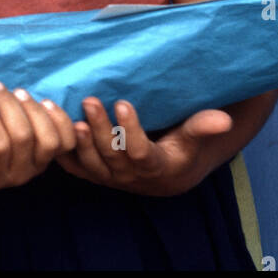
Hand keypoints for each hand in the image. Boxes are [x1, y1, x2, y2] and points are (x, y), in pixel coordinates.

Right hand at [0, 81, 78, 190]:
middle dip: (9, 106)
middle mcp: (18, 175)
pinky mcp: (54, 155)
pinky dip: (59, 118)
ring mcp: (39, 166)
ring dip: (34, 110)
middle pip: (23, 137)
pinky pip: (67, 140)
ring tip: (19, 92)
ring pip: (48, 138)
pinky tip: (45, 101)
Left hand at [55, 97, 233, 196]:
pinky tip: (53, 128)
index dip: (131, 131)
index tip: (124, 104)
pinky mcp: (93, 173)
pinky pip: (74, 166)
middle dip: (99, 129)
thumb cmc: (181, 148)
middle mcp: (128, 176)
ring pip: (90, 163)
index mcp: (154, 167)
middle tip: (91, 100)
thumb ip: (204, 126)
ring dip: (79, 140)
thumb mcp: (193, 137)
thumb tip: (225, 119)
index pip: (140, 152)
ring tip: (70, 113)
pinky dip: (62, 150)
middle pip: (110, 155)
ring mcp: (108, 177)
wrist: (166, 175)